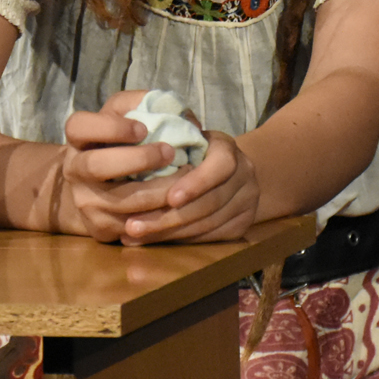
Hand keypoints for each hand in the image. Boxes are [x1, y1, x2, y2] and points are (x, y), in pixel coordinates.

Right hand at [59, 91, 180, 241]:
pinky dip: (158, 215)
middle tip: (169, 152)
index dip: (111, 127)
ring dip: (157, 190)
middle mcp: (74, 170)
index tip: (143, 128)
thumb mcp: (125, 117)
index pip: (79, 126)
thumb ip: (146, 105)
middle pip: (96, 166)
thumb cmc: (121, 143)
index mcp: (78, 139)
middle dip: (138, 159)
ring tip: (184, 177)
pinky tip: (176, 202)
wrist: (98, 187)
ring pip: (120, 201)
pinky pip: (131, 226)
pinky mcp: (99, 228)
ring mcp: (85, 201)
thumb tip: (181, 113)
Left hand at [118, 128, 259, 244]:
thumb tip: (138, 140)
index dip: (196, 183)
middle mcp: (244, 176)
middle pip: (209, 203)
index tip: (170, 198)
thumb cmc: (190, 151)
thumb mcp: (182, 137)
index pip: (220, 166)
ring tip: (134, 235)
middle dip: (168, 217)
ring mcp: (247, 203)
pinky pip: (208, 238)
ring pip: (207, 225)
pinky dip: (179, 241)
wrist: (225, 172)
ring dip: (167, 233)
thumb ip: (167, 137)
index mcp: (228, 148)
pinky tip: (152, 241)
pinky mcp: (241, 226)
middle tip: (132, 225)